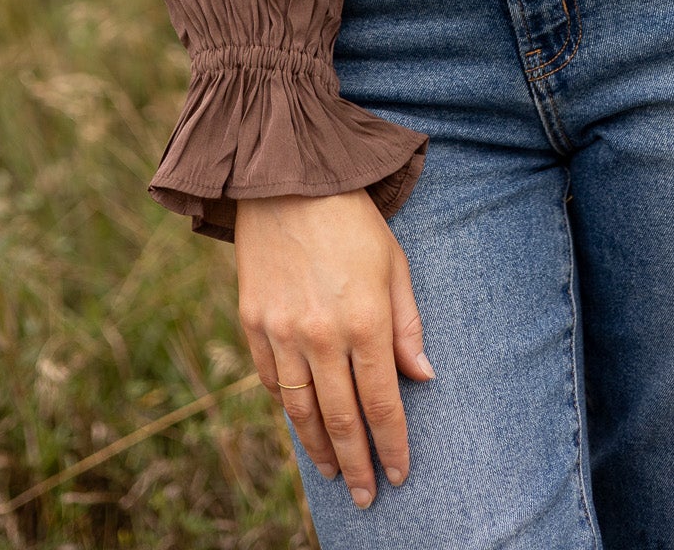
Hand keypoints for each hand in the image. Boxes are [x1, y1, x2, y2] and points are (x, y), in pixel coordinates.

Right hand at [235, 190, 434, 507]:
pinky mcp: (252, 322)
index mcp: (365, 320)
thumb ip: (408, 324)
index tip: (400, 473)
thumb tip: (422, 377)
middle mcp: (322, 335)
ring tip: (333, 473)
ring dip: (319, 448)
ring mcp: (282, 331)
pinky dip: (288, 406)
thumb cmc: (350, 218)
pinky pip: (272, 380)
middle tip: (366, 496)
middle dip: (357, 464)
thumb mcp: (394, 263)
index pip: (382, 404)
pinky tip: (301, 420)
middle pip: (342, 419)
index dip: (392, 445)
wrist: (286, 178)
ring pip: (302, 410)